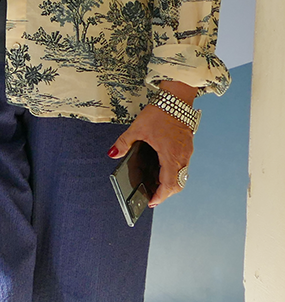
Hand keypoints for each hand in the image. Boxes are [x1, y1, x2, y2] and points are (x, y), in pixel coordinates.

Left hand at [110, 90, 196, 206]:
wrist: (176, 99)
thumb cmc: (159, 113)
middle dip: (165, 193)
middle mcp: (182, 156)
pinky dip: (173, 173)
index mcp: (170, 155)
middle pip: (177, 183)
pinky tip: (162, 170)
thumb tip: (113, 154)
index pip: (168, 183)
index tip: (151, 202)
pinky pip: (182, 166)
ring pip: (182, 176)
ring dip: (170, 183)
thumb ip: (124, 143)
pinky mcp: (187, 147)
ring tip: (155, 185)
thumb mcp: (137, 128)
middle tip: (152, 196)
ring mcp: (187, 152)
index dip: (160, 196)